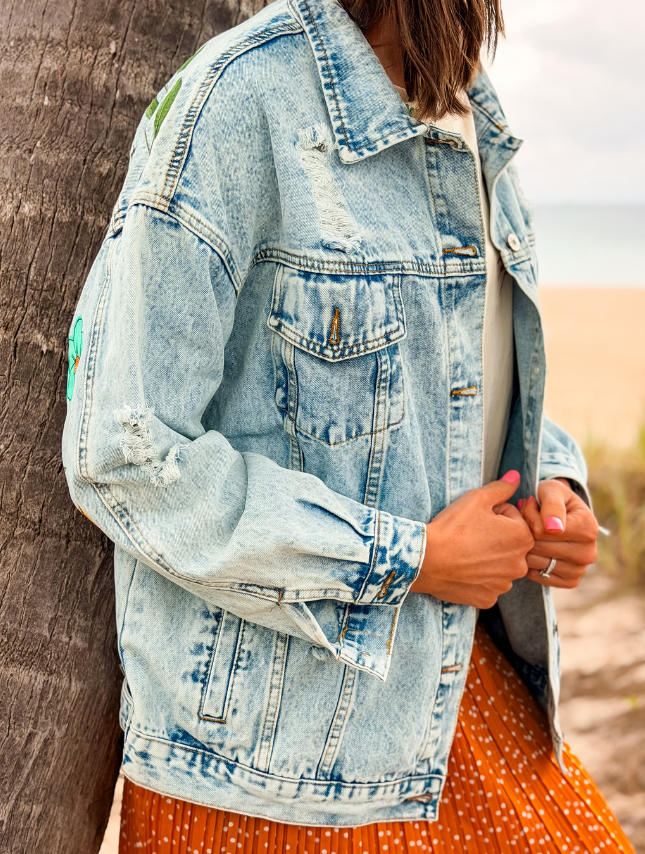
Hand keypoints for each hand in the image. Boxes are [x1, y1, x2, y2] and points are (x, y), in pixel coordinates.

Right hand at [411, 471, 533, 608]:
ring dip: (487, 558)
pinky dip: (477, 578)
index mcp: (523, 537)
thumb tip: (515, 476)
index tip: (475, 518)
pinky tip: (462, 569)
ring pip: (499, 565)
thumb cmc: (453, 527)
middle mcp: (520, 564)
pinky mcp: (488, 598)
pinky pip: (486, 584)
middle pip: (509, 543)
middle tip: (469, 534)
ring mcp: (504, 584)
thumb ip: (501, 488)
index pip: (513, 517)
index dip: (493, 513)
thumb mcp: (476, 499)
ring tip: (465, 552)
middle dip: (494, 537)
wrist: (426, 560)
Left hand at [519, 478, 598, 587]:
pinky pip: (537, 575)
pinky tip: (535, 549)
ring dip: (526, 547)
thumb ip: (551, 504)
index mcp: (589, 528)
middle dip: (526, 531)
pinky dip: (530, 563)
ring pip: (536, 562)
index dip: (530, 517)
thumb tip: (554, 529)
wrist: (560, 516)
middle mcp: (589, 552)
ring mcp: (580, 569)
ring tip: (531, 533)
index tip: (532, 507)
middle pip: (539, 547)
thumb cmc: (554, 499)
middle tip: (529, 520)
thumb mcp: (552, 490)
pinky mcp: (570, 581)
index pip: (543, 530)